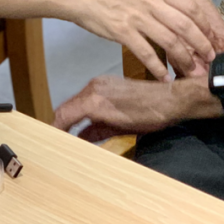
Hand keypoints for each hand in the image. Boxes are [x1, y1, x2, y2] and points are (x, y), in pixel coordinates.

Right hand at [54, 76, 181, 141]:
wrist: (170, 98)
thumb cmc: (149, 117)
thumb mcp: (120, 129)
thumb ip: (96, 132)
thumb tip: (79, 140)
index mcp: (93, 101)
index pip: (63, 114)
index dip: (56, 129)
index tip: (53, 141)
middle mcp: (93, 88)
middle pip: (67, 106)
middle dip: (62, 123)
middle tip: (60, 139)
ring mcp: (100, 83)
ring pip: (76, 101)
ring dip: (72, 116)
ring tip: (72, 133)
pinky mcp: (107, 82)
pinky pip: (87, 96)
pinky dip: (83, 109)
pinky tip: (88, 121)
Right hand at [69, 0, 223, 81]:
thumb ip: (162, 0)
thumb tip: (184, 19)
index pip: (191, 8)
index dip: (205, 26)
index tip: (213, 40)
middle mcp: (151, 2)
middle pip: (186, 26)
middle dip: (202, 46)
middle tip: (210, 60)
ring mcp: (137, 17)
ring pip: (170, 41)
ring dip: (184, 60)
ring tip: (191, 72)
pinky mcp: (123, 32)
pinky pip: (147, 53)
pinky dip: (158, 69)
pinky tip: (164, 78)